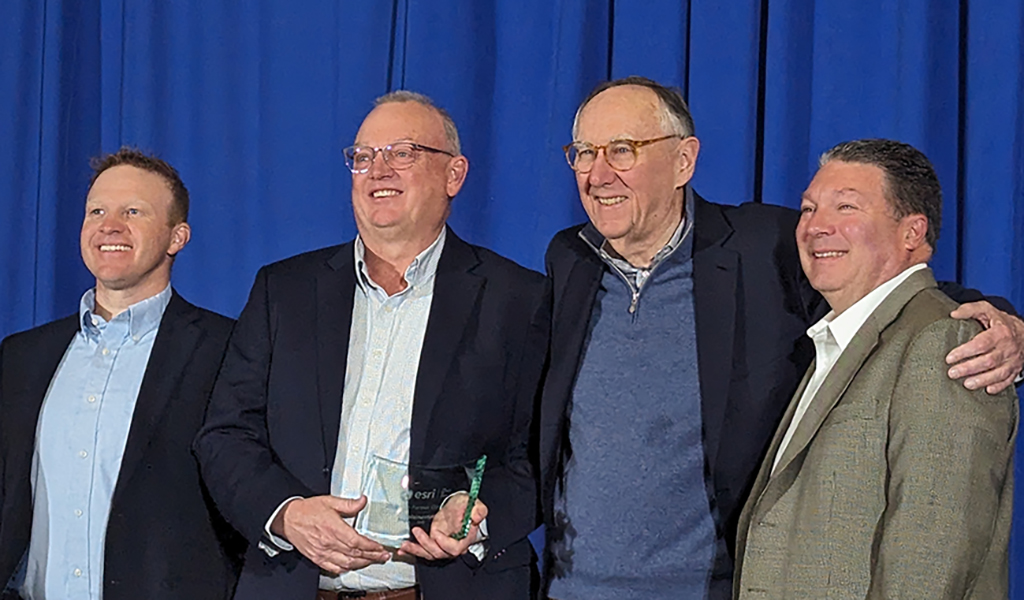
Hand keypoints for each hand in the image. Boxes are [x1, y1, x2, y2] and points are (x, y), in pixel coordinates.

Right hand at [272, 495, 390, 573]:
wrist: (288, 518)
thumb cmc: (307, 510)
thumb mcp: (330, 501)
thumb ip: (348, 504)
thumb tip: (363, 500)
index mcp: (334, 528)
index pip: (356, 541)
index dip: (371, 546)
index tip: (380, 547)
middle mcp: (329, 542)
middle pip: (355, 554)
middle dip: (372, 556)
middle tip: (383, 556)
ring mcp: (323, 552)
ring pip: (347, 563)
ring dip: (362, 564)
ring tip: (372, 561)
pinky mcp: (317, 558)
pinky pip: (333, 568)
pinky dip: (345, 569)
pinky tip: (353, 566)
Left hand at [396, 493, 486, 560]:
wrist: (460, 505)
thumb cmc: (466, 505)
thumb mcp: (474, 504)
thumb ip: (478, 510)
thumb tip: (477, 515)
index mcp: (465, 538)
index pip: (454, 548)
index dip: (444, 543)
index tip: (436, 532)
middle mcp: (453, 544)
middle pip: (439, 553)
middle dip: (426, 545)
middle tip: (417, 532)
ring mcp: (443, 544)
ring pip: (429, 553)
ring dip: (416, 550)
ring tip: (405, 545)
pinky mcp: (434, 542)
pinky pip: (424, 550)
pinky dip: (413, 549)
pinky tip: (405, 549)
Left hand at [947, 301, 1023, 393]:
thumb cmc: (1001, 322)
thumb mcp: (986, 310)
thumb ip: (970, 309)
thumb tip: (953, 314)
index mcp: (1000, 332)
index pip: (981, 344)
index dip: (965, 351)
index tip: (949, 357)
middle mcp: (1008, 348)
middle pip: (988, 361)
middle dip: (969, 368)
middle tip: (952, 373)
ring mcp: (1013, 360)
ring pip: (999, 373)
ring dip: (982, 380)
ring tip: (966, 384)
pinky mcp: (1015, 369)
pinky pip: (1008, 380)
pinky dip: (998, 386)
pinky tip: (987, 390)